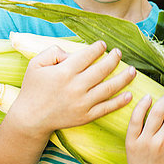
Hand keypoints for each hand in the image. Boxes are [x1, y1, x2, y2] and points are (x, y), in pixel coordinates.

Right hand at [7, 41, 135, 138]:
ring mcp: (82, 103)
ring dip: (123, 78)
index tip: (103, 45)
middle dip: (114, 59)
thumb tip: (71, 53)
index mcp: (64, 72)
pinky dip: (120, 101)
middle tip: (118, 53)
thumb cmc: (33, 88)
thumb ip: (53, 52)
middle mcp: (76, 87)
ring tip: (132, 70)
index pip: (87, 55)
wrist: (30, 118)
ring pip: (109, 88)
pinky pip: (107, 108)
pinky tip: (129, 95)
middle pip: (102, 69)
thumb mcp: (35, 64)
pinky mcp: (85, 116)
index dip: (98, 48)